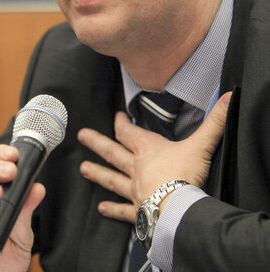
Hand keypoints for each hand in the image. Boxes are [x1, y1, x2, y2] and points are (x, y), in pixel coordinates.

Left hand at [77, 92, 230, 222]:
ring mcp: (134, 190)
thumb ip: (214, 121)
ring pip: (111, 179)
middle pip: (112, 152)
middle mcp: (136, 168)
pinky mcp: (138, 210)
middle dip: (97, 142)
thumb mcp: (201, 144)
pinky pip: (122, 210)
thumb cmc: (186, 175)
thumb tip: (229, 99)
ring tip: (83, 169)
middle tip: (81, 136)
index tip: (116, 115)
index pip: (129, 131)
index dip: (121, 122)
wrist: (179, 208)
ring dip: (98, 173)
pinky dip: (112, 209)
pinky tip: (101, 208)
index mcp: (148, 150)